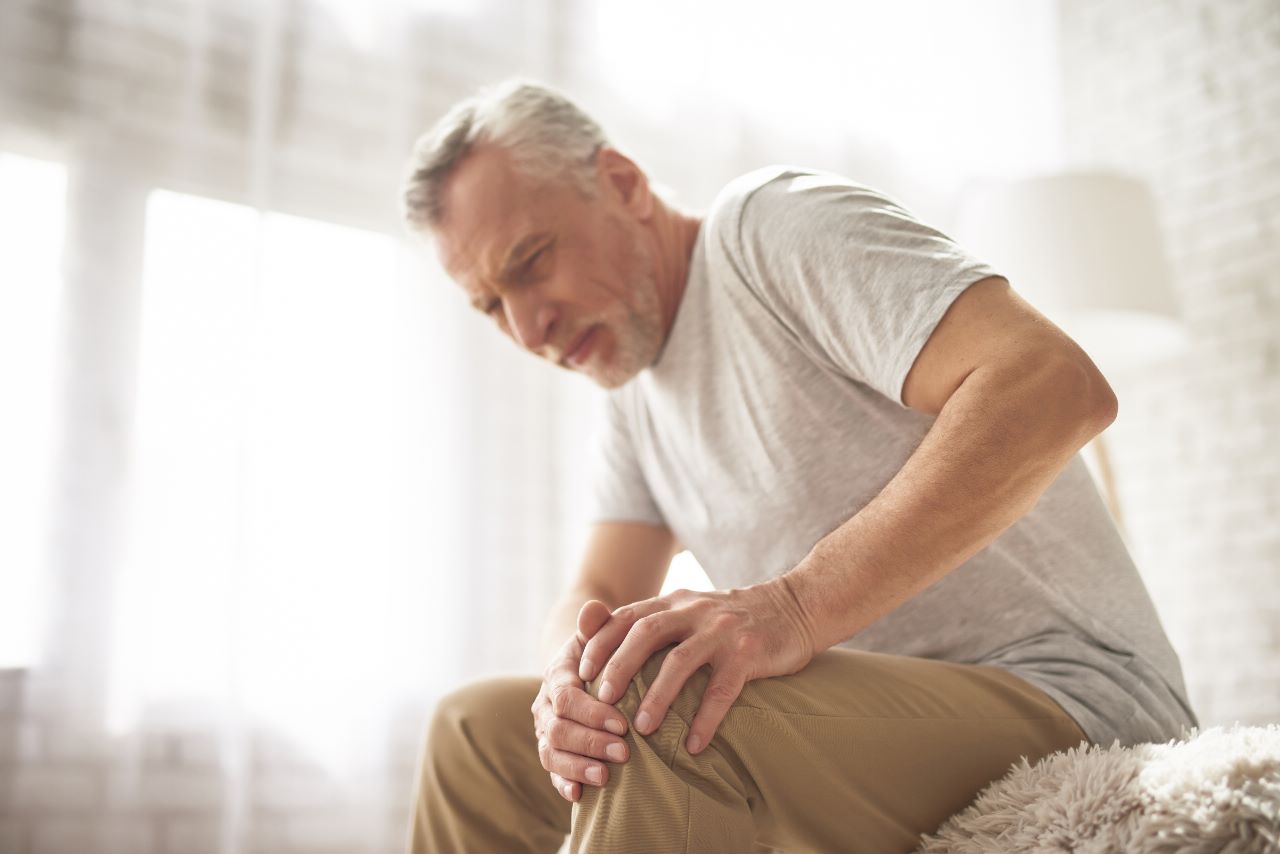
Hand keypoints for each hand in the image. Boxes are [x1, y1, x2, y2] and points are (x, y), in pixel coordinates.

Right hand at [531, 600, 631, 802]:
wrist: (588, 668)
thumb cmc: (603, 650)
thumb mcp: (601, 634)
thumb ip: (597, 624)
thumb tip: (594, 608)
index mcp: (557, 676)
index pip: (567, 698)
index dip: (592, 713)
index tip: (622, 723)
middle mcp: (545, 705)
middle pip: (558, 729)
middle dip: (590, 743)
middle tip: (624, 752)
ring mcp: (546, 729)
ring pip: (551, 753)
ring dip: (577, 766)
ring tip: (606, 777)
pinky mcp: (553, 750)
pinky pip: (551, 769)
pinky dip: (563, 782)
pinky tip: (579, 794)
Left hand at [578, 579, 815, 755]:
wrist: (796, 607)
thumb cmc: (733, 618)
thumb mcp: (691, 609)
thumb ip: (653, 620)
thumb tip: (602, 635)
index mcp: (675, 601)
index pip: (627, 615)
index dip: (601, 641)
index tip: (581, 671)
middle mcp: (694, 610)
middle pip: (646, 632)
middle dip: (619, 665)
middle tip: (603, 699)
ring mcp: (722, 630)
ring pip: (681, 661)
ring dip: (657, 696)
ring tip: (642, 729)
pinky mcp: (749, 652)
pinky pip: (723, 689)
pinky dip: (705, 718)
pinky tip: (694, 745)